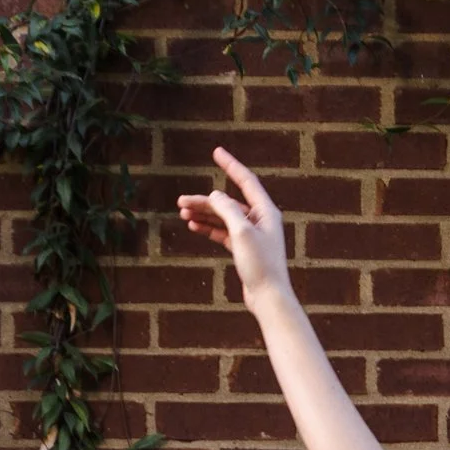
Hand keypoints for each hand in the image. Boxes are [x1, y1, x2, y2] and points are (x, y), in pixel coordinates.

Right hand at [176, 148, 291, 306]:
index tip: (216, 151)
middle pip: (229, 202)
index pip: (246, 181)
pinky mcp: (245, 249)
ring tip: (183, 214)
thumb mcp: (242, 232)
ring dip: (204, 214)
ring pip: (224, 218)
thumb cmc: (260, 265)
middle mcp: (261, 220)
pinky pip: (224, 233)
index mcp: (266, 211)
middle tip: (181, 201)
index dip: (230, 165)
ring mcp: (252, 235)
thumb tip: (215, 195)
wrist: (268, 298)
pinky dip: (209, 228)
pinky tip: (194, 226)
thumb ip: (228, 210)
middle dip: (205, 200)